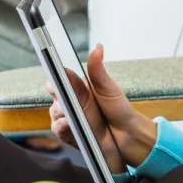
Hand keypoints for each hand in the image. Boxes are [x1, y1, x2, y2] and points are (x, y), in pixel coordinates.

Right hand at [49, 44, 156, 172]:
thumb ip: (98, 70)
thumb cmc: (118, 110)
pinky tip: (69, 123)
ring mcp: (68, 118)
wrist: (128, 135)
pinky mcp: (69, 134)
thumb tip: (98, 47)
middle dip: (58, 96)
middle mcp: (69, 102)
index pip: (57, 79)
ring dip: (61, 111)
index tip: (57, 77)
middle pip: (54, 96)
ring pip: (54, 112)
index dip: (55, 78)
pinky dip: (62, 125)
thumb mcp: (108, 88)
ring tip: (71, 112)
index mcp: (76, 88)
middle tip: (67, 96)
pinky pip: (58, 129)